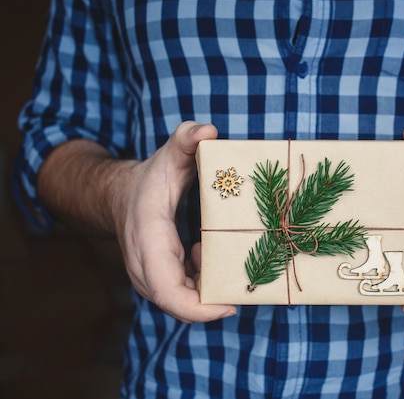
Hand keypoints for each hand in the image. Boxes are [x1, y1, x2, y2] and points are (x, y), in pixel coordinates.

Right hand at [116, 121, 236, 322]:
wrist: (120, 197)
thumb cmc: (150, 178)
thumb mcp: (168, 154)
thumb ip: (185, 139)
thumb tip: (209, 129)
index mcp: (148, 238)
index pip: (166, 287)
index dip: (197, 306)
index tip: (229, 305)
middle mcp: (144, 266)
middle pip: (179, 304)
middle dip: (216, 303)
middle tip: (249, 287)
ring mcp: (148, 278)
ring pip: (183, 303)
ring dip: (213, 292)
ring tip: (233, 265)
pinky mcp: (158, 281)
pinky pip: (184, 296)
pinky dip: (206, 286)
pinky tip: (215, 259)